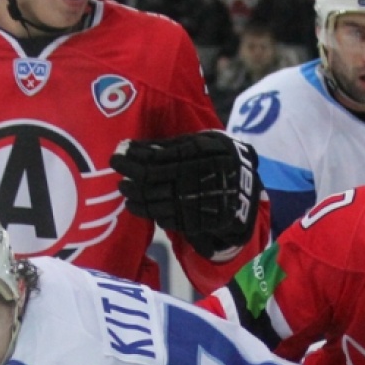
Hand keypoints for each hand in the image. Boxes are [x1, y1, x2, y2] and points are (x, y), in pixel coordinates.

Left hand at [111, 130, 260, 258]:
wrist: (247, 187)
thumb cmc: (219, 157)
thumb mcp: (203, 142)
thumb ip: (173, 146)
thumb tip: (137, 148)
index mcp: (197, 156)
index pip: (156, 159)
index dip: (134, 157)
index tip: (118, 153)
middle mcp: (195, 180)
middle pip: (154, 181)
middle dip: (131, 177)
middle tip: (118, 174)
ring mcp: (196, 203)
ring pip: (157, 202)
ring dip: (136, 198)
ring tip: (124, 191)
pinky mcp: (198, 221)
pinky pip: (168, 219)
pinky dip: (151, 213)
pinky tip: (139, 206)